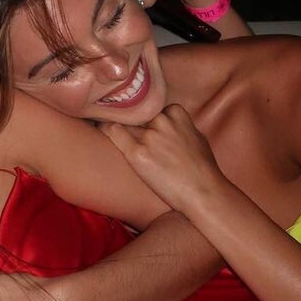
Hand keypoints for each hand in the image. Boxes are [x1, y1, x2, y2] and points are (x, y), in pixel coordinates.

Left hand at [102, 104, 225, 212]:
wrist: (203, 193)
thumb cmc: (203, 169)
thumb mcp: (197, 137)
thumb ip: (180, 126)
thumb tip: (169, 124)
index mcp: (176, 114)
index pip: (151, 106)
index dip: (145, 117)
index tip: (138, 123)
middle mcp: (161, 121)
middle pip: (136, 113)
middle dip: (129, 121)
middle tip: (116, 123)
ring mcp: (149, 137)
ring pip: (123, 122)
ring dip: (115, 123)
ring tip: (101, 123)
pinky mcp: (137, 154)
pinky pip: (113, 133)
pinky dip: (104, 129)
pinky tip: (97, 128)